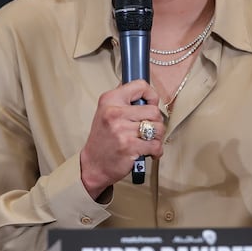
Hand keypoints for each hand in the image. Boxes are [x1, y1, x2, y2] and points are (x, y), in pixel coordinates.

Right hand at [80, 80, 164, 197]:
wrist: (93, 164)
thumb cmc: (103, 139)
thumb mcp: (106, 112)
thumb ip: (124, 100)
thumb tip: (144, 90)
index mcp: (110, 100)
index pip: (140, 86)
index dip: (152, 95)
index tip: (151, 104)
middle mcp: (115, 113)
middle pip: (154, 111)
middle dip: (157, 122)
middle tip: (149, 129)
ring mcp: (122, 130)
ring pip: (158, 128)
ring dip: (157, 137)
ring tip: (148, 140)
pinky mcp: (129, 147)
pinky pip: (156, 145)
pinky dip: (157, 151)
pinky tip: (149, 151)